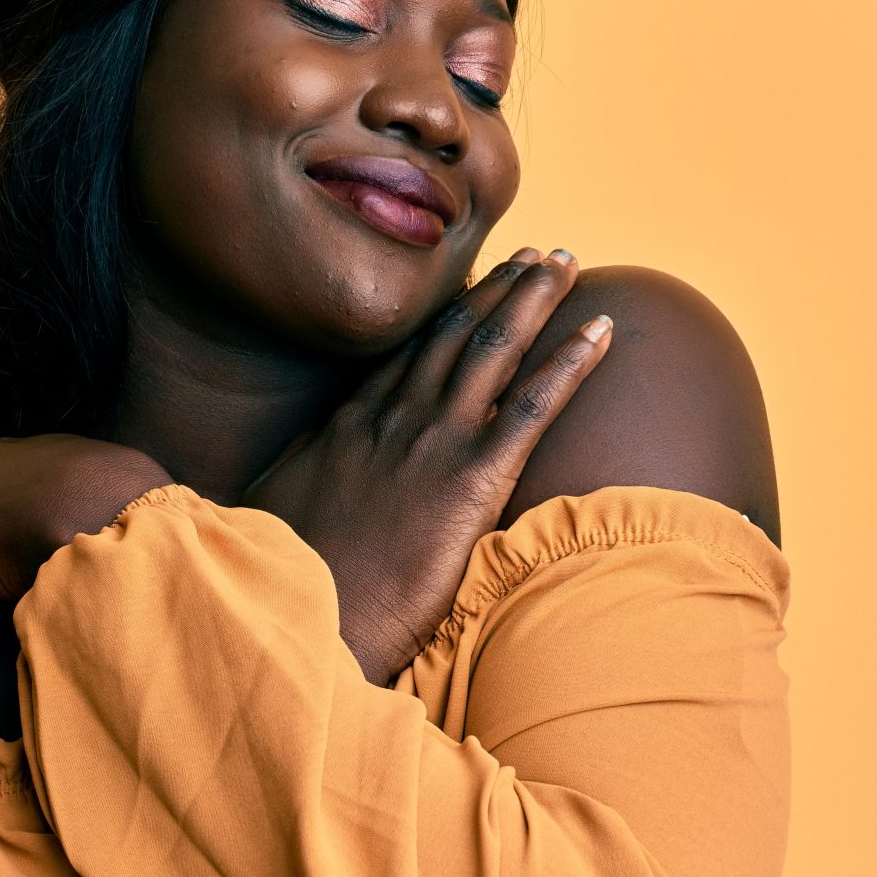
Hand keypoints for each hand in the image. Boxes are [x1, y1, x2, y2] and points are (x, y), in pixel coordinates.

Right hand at [243, 249, 612, 683]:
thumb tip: (303, 464)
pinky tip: (601, 329)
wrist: (305, 619)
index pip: (409, 354)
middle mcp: (393, 419)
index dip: (449, 314)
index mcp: (349, 426)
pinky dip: (572, 362)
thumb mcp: (274, 516)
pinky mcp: (471, 479)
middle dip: (498, 289)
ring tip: (565, 264)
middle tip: (532, 257)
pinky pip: (533, 405)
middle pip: (454, 336)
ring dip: (535, 301)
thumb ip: (301, 479)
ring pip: (495, 349)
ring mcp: (433, 443)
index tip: (476, 283)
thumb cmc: (288, 584)